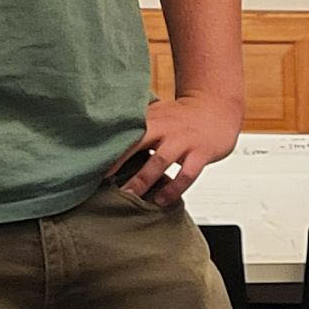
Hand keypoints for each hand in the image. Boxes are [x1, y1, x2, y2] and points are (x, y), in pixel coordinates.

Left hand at [111, 91, 239, 207]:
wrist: (217, 108)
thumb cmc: (182, 116)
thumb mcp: (157, 113)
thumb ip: (135, 124)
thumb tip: (103, 136)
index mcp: (152, 119)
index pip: (125, 133)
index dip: (108, 149)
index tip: (91, 165)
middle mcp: (166, 128)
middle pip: (138, 143)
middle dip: (119, 163)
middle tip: (104, 183)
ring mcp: (184, 141)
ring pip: (160, 161)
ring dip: (143, 180)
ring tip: (130, 198)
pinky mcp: (201, 153)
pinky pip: (186, 174)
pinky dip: (173, 189)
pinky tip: (161, 200)